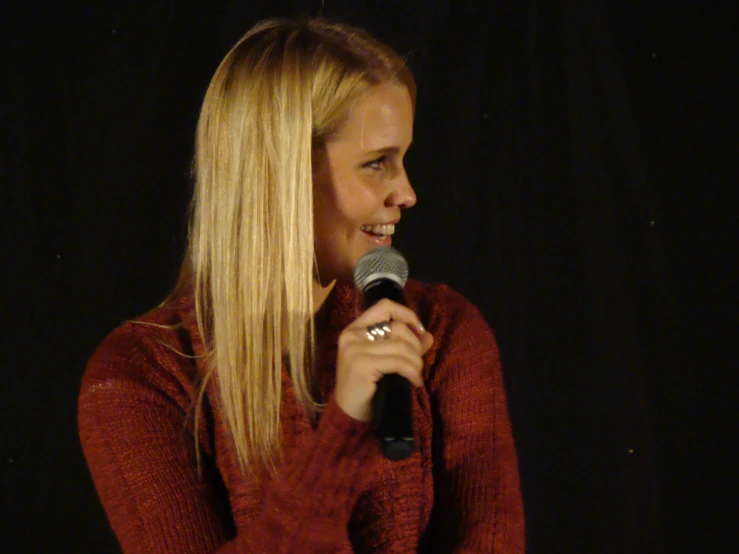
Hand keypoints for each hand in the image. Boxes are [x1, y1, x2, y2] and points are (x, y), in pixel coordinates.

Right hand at [334, 298, 433, 421]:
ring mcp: (354, 349)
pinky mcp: (361, 364)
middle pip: (397, 327)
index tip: (419, 331)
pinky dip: (412, 371)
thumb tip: (428, 335)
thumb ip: (406, 346)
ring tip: (416, 375)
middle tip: (418, 363)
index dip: (406, 314)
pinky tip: (415, 382)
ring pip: (400, 345)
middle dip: (415, 345)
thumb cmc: (368, 388)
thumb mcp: (387, 362)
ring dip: (416, 362)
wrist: (349, 415)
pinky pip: (398, 362)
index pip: (384, 306)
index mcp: (355, 329)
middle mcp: (352, 335)